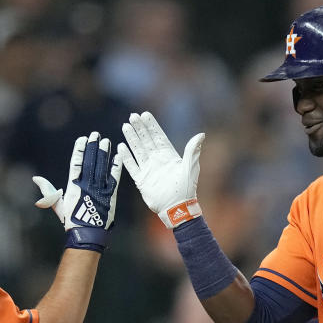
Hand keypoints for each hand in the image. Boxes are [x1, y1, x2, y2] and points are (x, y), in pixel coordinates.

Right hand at [33, 132, 121, 250]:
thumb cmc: (71, 221)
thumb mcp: (58, 205)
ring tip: (106, 141)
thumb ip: (49, 190)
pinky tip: (117, 156)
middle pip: (90, 162)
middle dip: (92, 147)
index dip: (79, 150)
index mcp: (73, 186)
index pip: (76, 164)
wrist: (87, 235)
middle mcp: (86, 185)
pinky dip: (116, 167)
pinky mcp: (110, 196)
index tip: (82, 139)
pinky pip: (113, 178)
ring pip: (102, 167)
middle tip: (96, 134)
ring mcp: (99, 190)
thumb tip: (36, 179)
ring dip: (104, 153)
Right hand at [118, 111, 204, 227]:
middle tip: (133, 116)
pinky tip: (121, 147)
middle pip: (146, 140)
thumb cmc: (186, 188)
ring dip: (132, 139)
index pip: (158, 137)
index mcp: (169, 156)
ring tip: (125, 126)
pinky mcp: (141, 180)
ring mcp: (148, 169)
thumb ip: (192, 150)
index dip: (152, 126)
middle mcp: (157, 160)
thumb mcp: (191, 167)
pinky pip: (132, 166)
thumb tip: (201, 134)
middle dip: (140, 128)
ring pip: (138, 150)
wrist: (177, 208)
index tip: (145, 114)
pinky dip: (126, 157)